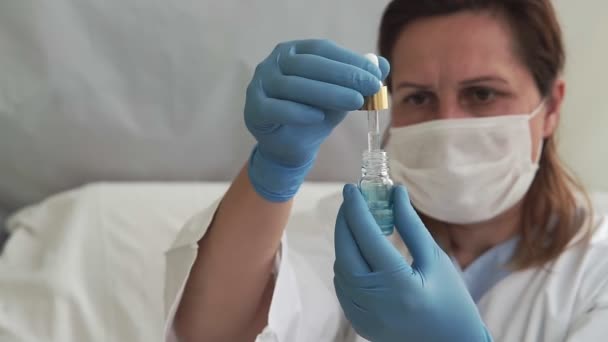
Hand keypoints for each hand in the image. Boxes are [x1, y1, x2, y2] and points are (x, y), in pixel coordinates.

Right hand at [244, 39, 389, 201]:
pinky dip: (298, 112)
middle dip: (343, 75)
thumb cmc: (313, 114)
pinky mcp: (254, 110)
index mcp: (293, 52)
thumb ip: (358, 80)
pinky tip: (319, 117)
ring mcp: (259, 85)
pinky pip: (275, 108)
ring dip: (327, 93)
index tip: (375, 73)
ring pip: (293, 86)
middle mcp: (273, 63)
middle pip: (308, 65)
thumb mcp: (340, 95)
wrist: (290, 147)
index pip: (322, 49)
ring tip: (355, 102)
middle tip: (371, 87)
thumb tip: (383, 65)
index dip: (349, 59)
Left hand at [333, 184, 492, 341]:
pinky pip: (343, 285)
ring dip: (345, 242)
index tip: (351, 188)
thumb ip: (411, 225)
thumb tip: (395, 192)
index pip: (366, 236)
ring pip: (340, 268)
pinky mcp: (358, 322)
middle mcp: (374, 300)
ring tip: (357, 223)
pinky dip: (346, 263)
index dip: (356, 208)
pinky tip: (358, 251)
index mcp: (397, 283)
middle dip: (345, 221)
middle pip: (346, 251)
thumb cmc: (450, 299)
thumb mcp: (434, 259)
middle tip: (352, 201)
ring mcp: (362, 314)